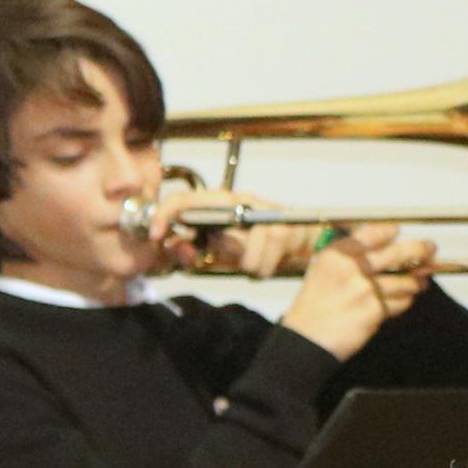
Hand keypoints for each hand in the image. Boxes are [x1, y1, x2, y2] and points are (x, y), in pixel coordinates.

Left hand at [154, 180, 322, 282]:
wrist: (313, 239)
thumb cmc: (265, 245)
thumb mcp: (226, 248)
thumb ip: (197, 249)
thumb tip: (173, 248)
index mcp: (223, 202)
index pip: (184, 198)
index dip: (164, 213)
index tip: (155, 235)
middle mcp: (241, 199)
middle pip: (211, 217)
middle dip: (212, 245)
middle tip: (224, 258)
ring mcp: (263, 211)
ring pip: (237, 247)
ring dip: (244, 263)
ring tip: (253, 264)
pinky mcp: (282, 227)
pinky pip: (259, 260)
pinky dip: (261, 269)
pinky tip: (267, 265)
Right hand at [276, 230, 435, 358]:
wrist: (308, 337)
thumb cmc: (315, 305)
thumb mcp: (323, 269)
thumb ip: (350, 257)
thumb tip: (383, 247)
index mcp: (337, 254)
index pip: (372, 233)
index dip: (389, 231)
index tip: (397, 230)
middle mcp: (352, 267)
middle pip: (398, 253)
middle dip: (421, 250)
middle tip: (430, 249)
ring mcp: (366, 288)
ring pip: (405, 281)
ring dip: (416, 282)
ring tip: (419, 283)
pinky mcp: (376, 310)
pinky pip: (401, 302)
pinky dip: (404, 301)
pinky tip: (402, 300)